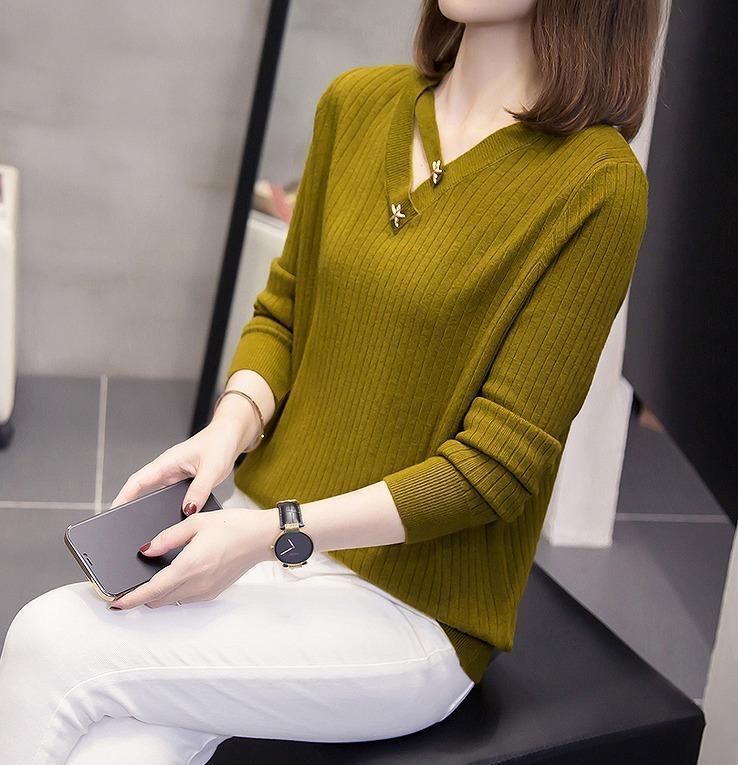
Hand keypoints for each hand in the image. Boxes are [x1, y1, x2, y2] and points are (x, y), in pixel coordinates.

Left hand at [109, 506, 275, 609]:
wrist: (261, 538)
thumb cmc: (233, 526)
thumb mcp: (196, 522)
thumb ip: (167, 537)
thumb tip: (145, 550)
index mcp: (189, 566)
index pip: (151, 590)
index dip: (130, 599)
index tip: (114, 603)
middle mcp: (196, 584)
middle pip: (158, 600)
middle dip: (140, 597)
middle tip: (127, 587)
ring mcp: (205, 591)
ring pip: (171, 601)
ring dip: (157, 595)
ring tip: (149, 580)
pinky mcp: (213, 592)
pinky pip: (186, 598)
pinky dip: (174, 592)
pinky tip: (174, 577)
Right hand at [110, 417, 256, 515]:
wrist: (230, 436)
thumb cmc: (220, 444)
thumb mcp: (211, 469)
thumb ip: (200, 490)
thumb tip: (188, 510)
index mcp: (167, 462)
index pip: (138, 480)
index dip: (124, 496)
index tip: (113, 511)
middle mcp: (167, 469)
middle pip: (142, 490)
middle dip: (131, 507)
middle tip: (124, 526)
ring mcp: (174, 476)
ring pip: (156, 495)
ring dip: (149, 508)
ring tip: (143, 529)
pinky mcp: (183, 482)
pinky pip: (170, 496)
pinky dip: (167, 507)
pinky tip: (169, 520)